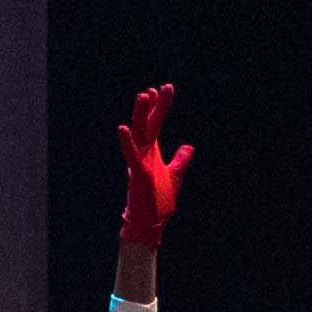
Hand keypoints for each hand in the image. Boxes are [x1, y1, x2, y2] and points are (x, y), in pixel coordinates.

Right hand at [112, 83, 191, 245]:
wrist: (150, 222)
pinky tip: (123, 128)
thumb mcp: (175, 174)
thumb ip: (181, 159)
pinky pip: (130, 154)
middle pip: (148, 125)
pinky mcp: (137, 174)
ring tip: (143, 96)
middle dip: (152, 107)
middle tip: (156, 88)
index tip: (161, 90)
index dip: (158, 108)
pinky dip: (127, 141)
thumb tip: (188, 146)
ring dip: (140, 115)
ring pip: (139, 134)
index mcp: (151, 153)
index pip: (155, 125)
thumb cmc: (159, 200)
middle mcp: (143, 154)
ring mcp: (139, 162)